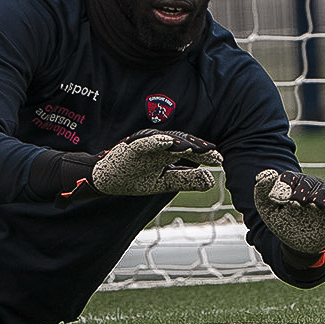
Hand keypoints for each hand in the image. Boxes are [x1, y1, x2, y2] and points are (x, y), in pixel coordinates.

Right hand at [86, 130, 221, 196]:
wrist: (105, 180)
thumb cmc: (135, 178)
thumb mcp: (164, 182)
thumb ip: (186, 179)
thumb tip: (211, 180)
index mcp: (166, 154)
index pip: (189, 151)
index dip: (204, 154)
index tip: (219, 160)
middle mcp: (157, 147)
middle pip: (180, 143)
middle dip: (196, 147)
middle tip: (211, 151)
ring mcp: (144, 146)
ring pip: (164, 140)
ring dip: (179, 142)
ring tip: (193, 147)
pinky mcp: (129, 149)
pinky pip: (143, 143)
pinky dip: (155, 141)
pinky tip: (168, 142)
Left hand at [253, 169, 324, 254]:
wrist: (296, 242)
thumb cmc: (281, 219)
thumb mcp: (266, 206)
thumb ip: (262, 189)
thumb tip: (269, 175)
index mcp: (292, 181)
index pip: (288, 178)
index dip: (283, 187)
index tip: (277, 200)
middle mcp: (311, 186)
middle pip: (306, 184)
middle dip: (300, 193)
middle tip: (295, 204)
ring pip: (323, 192)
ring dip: (317, 198)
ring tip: (312, 205)